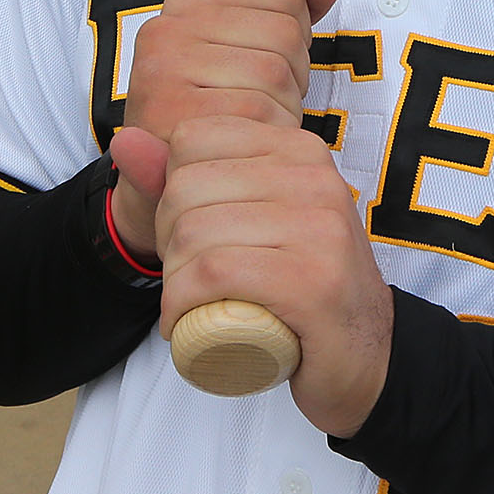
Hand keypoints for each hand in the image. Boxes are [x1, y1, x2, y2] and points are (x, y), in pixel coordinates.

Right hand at [107, 0, 340, 262]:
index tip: (264, 67)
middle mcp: (167, 29)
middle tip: (260, 105)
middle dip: (291, 75)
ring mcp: (163, 71)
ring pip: (275, 71)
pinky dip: (268, 134)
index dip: (294, 39)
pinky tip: (247, 145)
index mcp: (188, 1)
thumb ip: (289, 15)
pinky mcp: (173, 116)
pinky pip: (258, 113)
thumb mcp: (251, 53)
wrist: (164, 192)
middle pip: (284, 33)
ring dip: (281, 107)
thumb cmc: (216, 116)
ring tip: (251, 125)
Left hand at [153, 112, 394, 436]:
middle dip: (168, 241)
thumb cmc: (303, 284)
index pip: (193, 138)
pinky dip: (182, 306)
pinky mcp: (311, 282)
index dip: (172, 190)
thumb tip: (125, 139)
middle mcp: (314, 177)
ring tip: (192, 305)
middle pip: (186, 188)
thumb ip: (190, 176)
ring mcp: (318, 228)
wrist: (369, 355)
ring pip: (194, 235)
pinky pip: (213, 275)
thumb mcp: (255, 217)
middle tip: (190, 280)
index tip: (193, 233)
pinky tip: (185, 325)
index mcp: (300, 149)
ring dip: (173, 282)